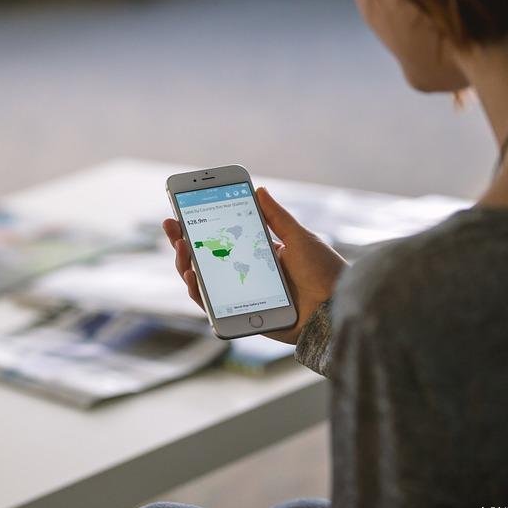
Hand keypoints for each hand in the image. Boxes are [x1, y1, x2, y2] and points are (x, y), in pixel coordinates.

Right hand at [162, 186, 346, 344]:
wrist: (336, 308)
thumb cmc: (324, 273)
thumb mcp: (299, 237)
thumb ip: (276, 217)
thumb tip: (259, 190)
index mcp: (258, 256)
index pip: (221, 239)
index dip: (199, 226)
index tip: (182, 209)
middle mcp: (245, 275)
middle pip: (204, 259)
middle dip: (183, 241)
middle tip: (171, 224)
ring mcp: (240, 296)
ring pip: (201, 281)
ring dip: (185, 262)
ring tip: (182, 245)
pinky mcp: (240, 317)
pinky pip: (211, 306)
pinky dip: (198, 291)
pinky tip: (192, 274)